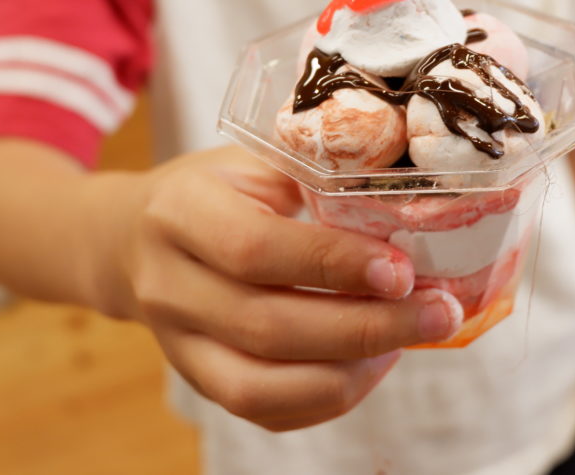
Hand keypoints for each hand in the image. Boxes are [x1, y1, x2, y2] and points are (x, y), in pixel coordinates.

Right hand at [115, 146, 463, 431]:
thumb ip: (314, 176)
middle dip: (365, 327)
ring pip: (262, 387)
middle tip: (438, 312)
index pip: (255, 250)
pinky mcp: (197, 381)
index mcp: (180, 213)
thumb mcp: (254, 162)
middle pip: (267, 327)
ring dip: (352, 372)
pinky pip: (266, 412)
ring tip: (411, 339)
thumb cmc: (215, 191)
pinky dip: (329, 397)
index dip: (332, 264)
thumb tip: (410, 201)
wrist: (135, 238)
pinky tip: (373, 361)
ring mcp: (177, 343)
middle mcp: (168, 285)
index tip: (402, 269)